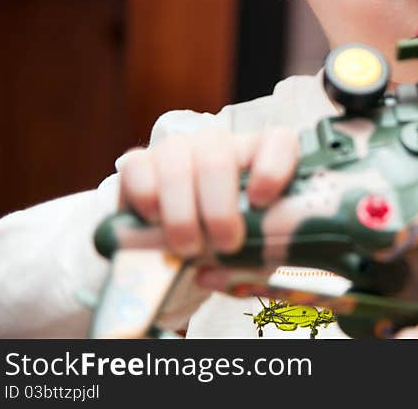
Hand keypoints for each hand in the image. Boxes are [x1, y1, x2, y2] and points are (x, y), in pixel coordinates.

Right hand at [117, 126, 298, 257]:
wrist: (183, 250)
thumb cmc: (229, 245)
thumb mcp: (253, 254)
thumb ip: (250, 263)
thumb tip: (210, 275)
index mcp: (262, 158)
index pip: (279, 141)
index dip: (273, 167)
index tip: (262, 201)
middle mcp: (220, 145)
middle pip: (218, 157)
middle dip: (219, 210)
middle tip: (225, 245)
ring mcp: (178, 149)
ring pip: (176, 166)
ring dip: (182, 216)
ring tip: (188, 248)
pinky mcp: (139, 162)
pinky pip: (139, 172)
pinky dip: (147, 204)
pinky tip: (157, 224)